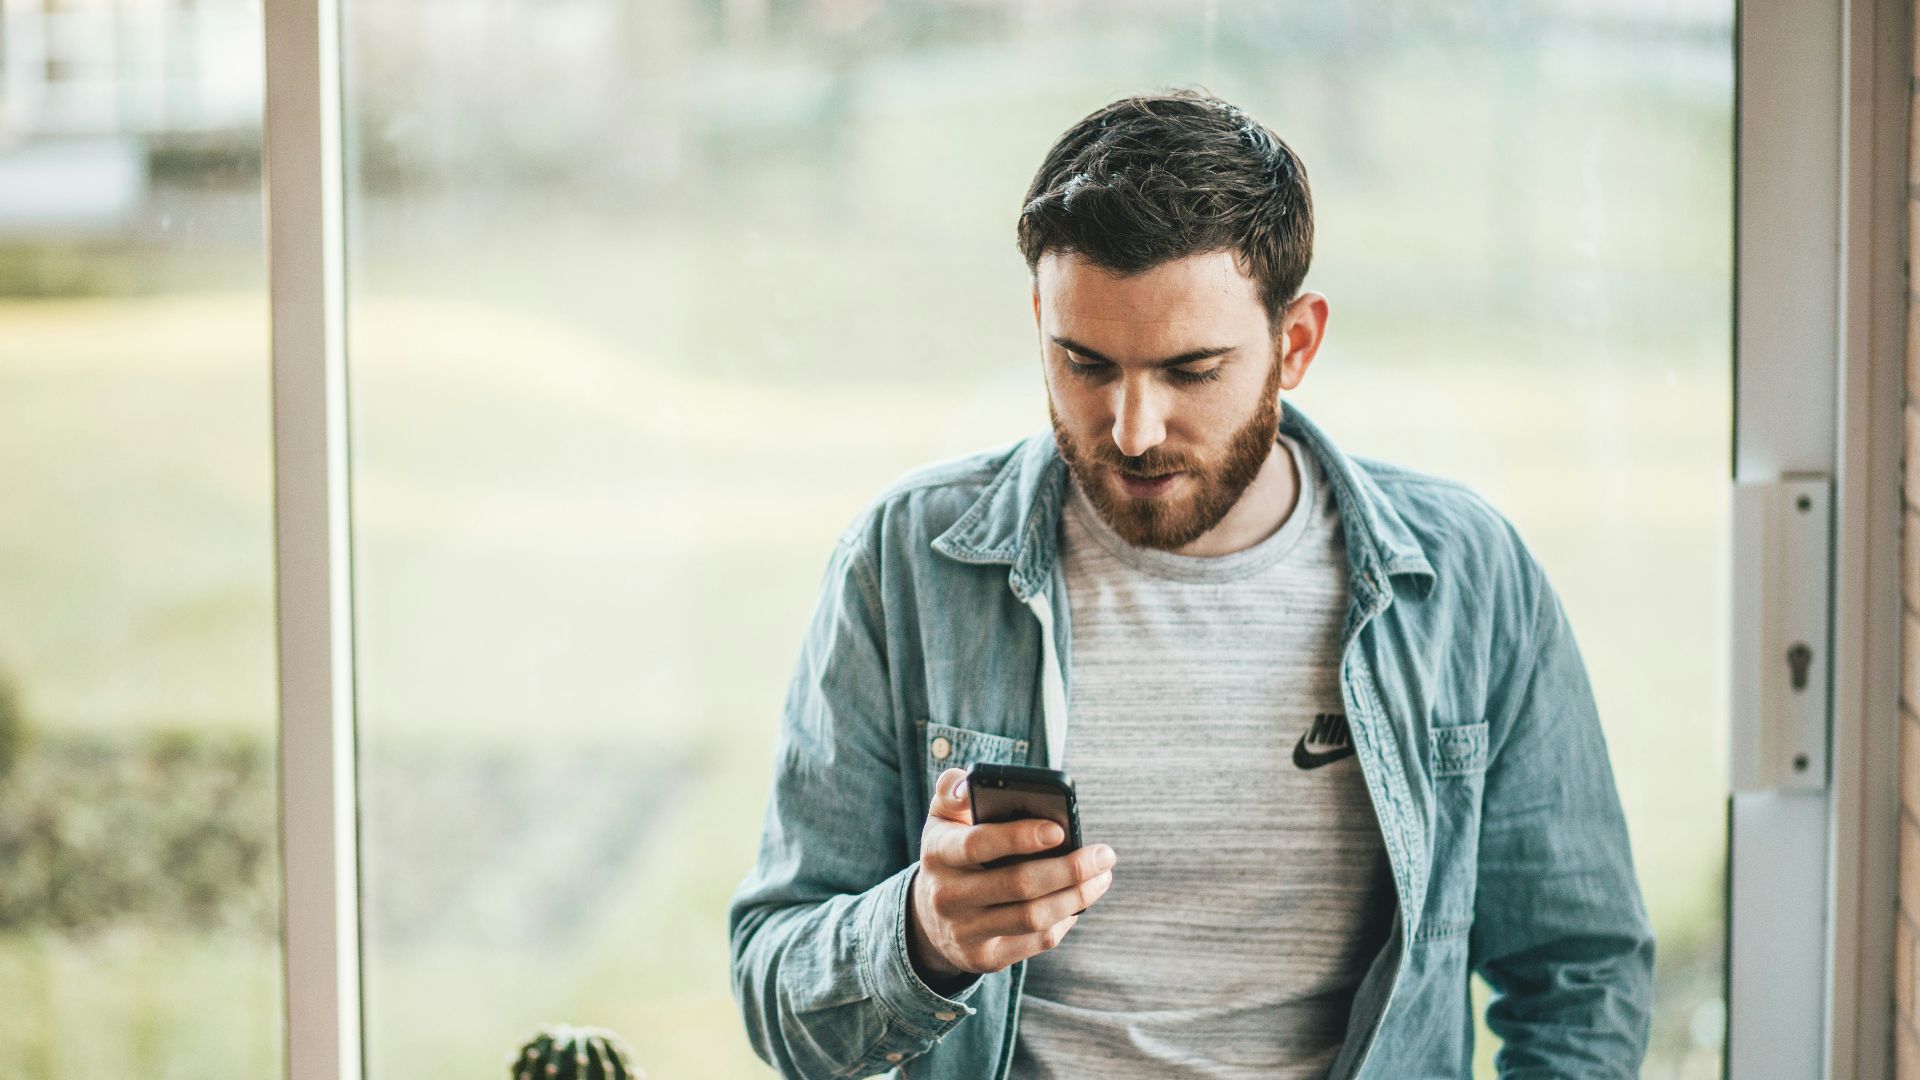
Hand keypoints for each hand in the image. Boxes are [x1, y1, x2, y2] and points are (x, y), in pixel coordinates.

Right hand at [906, 767, 1116, 987]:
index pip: (978, 844)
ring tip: (1101, 877)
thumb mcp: (942, 818)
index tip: (1060, 829)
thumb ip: (954, 791)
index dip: (1019, 837)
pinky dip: (1064, 920)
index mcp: (938, 852)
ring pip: (1033, 917)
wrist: (928, 917)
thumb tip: (971, 784)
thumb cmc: (951, 853)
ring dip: (1076, 896)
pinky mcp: (984, 958)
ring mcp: (965, 931)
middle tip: (1104, 855)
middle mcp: (947, 896)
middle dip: (1069, 869)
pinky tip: (1079, 901)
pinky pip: (1035, 941)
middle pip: (1018, 885)